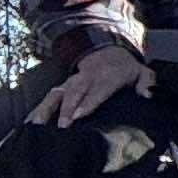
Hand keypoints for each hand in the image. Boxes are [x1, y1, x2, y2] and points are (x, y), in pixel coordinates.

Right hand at [32, 44, 153, 128]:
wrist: (107, 52)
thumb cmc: (126, 69)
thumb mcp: (141, 72)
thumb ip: (147, 82)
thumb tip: (148, 95)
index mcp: (107, 78)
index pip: (97, 91)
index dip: (87, 103)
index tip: (78, 116)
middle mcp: (86, 79)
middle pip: (74, 94)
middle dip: (66, 109)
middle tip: (61, 126)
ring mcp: (72, 83)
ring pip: (57, 94)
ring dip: (47, 109)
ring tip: (37, 125)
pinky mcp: (62, 87)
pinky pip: (49, 98)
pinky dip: (38, 109)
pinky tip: (29, 123)